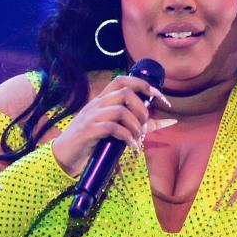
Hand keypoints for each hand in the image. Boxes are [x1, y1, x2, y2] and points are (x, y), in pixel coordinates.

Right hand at [51, 75, 175, 175]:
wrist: (65, 156)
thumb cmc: (94, 142)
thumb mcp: (118, 130)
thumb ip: (142, 124)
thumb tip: (171, 121)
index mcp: (103, 100)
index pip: (122, 80)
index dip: (143, 84)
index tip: (159, 98)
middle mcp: (96, 104)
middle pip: (124, 93)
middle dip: (141, 109)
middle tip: (144, 126)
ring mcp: (91, 117)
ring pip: (120, 110)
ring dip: (135, 126)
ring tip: (138, 140)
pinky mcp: (88, 131)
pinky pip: (112, 128)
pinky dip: (126, 137)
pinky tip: (131, 146)